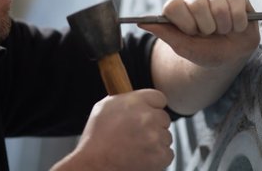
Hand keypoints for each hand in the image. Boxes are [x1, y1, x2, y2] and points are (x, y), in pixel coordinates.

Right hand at [55, 89, 172, 170]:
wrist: (94, 164)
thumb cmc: (96, 137)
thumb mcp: (104, 107)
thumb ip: (124, 99)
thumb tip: (134, 98)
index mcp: (135, 101)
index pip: (159, 98)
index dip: (153, 107)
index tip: (148, 113)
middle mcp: (148, 116)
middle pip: (164, 118)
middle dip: (155, 125)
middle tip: (139, 134)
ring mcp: (155, 136)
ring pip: (166, 136)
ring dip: (156, 141)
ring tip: (137, 147)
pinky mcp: (160, 155)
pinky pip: (167, 153)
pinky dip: (158, 157)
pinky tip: (142, 157)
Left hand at [140, 0, 259, 67]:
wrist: (231, 55)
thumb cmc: (205, 51)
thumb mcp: (184, 47)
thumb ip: (165, 33)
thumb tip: (140, 22)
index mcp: (178, 8)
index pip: (173, 6)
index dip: (185, 23)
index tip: (192, 34)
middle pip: (197, 4)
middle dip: (206, 27)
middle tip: (209, 33)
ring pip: (219, 7)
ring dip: (223, 26)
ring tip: (222, 30)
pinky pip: (236, 5)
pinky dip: (237, 22)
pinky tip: (235, 25)